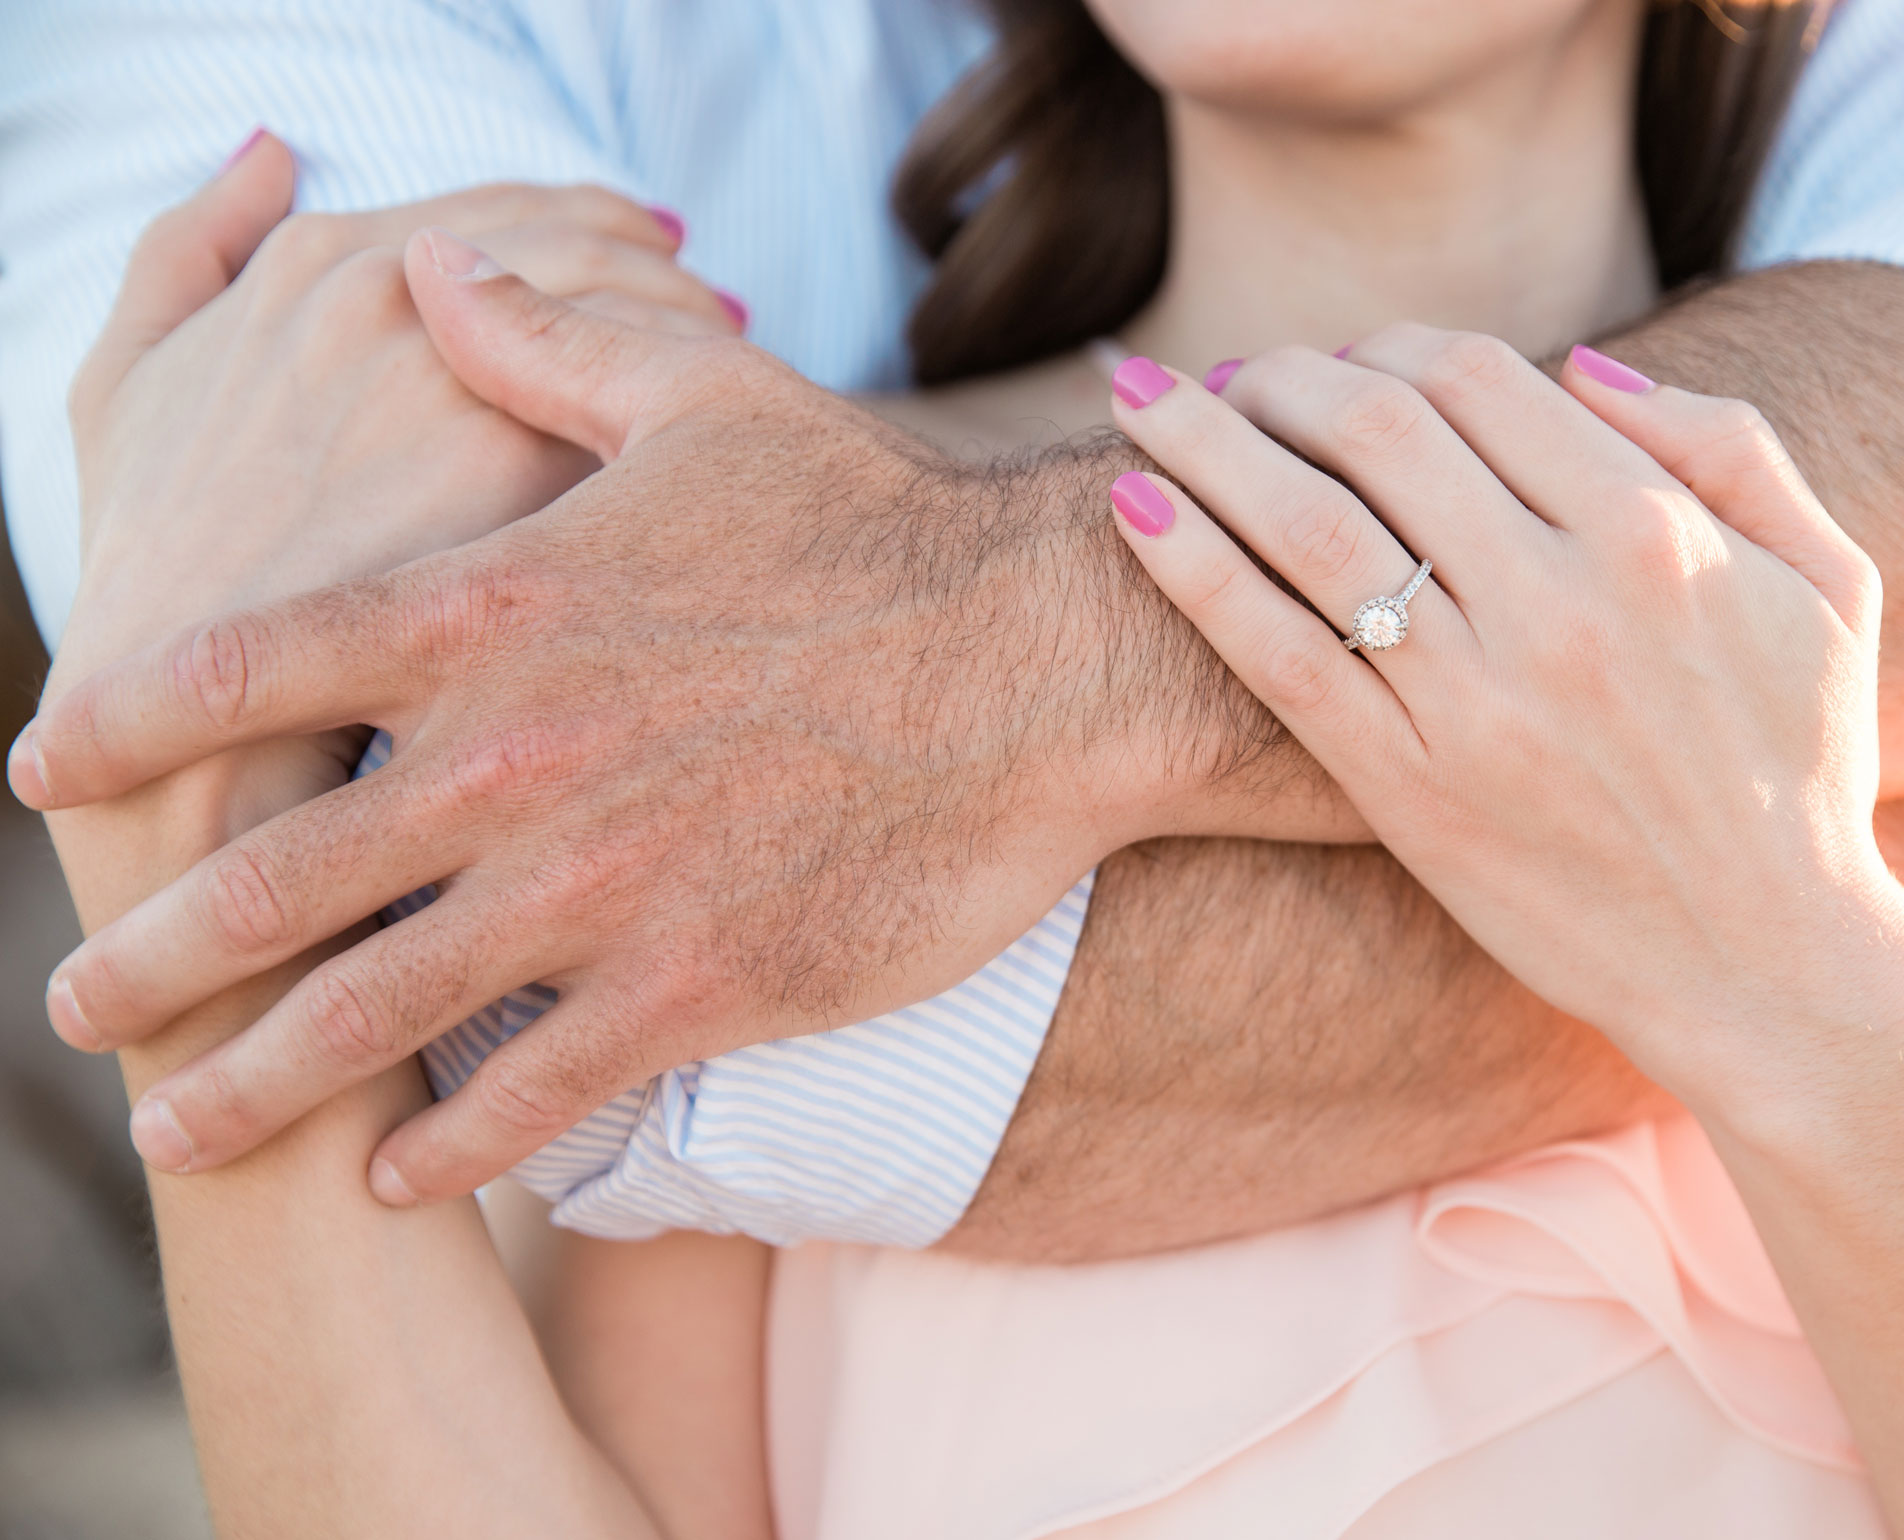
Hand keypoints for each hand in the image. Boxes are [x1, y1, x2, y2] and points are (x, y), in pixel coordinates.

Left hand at [19, 239, 1181, 1200]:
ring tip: (178, 1134)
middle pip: (264, 883)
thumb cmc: (878, 525)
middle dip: (145, 954)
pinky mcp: (698, 987)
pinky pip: (534, 1096)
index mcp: (491, 609)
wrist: (1048, 660)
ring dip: (250, 1088)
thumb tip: (430, 272)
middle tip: (74, 1004)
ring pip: (369, 1020)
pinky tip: (400, 1183)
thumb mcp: (705, 397)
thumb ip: (543, 344)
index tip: (47, 771)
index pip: (241, 672)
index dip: (117, 724)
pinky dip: (450, 1152)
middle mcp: (512, 760)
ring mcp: (599, 888)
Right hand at [57, 130, 738, 695]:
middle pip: (591, 247)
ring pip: (641, 310)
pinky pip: (662, 396)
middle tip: (713, 312)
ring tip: (727, 375)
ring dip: (695, 328)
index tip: (648, 256)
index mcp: (320, 265)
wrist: (201, 722)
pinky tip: (720, 453)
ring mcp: (469, 385)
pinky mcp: (532, 472)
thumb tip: (270, 153)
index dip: (587, 228)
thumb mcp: (127, 386)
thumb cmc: (160, 565)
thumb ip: (194, 252)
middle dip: (659, 275)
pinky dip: (702, 401)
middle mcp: (399, 302)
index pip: (504, 213)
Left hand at [1098, 330, 1899, 1105]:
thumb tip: (1583, 365)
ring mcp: (1471, 700)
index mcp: (1655, 535)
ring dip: (1204, 443)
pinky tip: (1131, 511)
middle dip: (1283, 377)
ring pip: (1303, 525)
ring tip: (1143, 405)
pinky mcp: (1406, 790)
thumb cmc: (1800, 767)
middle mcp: (1554, 603)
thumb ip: (1730, 450)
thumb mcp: (1827, 585)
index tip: (1349, 361)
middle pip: (1373, 427)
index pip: (1476, 376)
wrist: (1766, 967)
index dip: (1391, 346)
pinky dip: (1191, 570)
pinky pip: (1274, 654)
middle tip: (1234, 374)